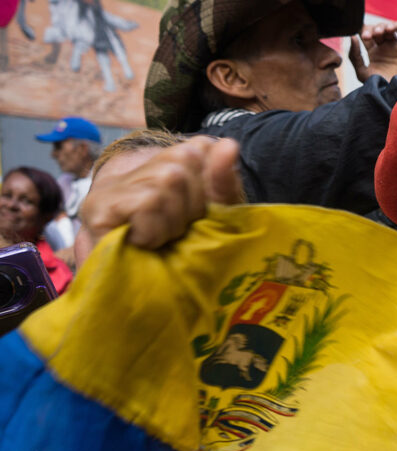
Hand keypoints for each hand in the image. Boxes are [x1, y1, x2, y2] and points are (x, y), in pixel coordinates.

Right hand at [77, 137, 242, 261]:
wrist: (141, 289)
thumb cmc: (189, 248)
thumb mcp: (217, 213)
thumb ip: (223, 180)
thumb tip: (228, 144)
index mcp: (175, 160)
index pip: (201, 146)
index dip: (209, 185)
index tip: (200, 212)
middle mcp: (138, 168)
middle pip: (183, 160)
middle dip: (190, 206)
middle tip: (176, 229)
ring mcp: (114, 186)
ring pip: (166, 181)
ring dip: (172, 222)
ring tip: (159, 238)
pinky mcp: (97, 208)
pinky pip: (147, 203)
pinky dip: (154, 230)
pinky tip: (143, 243)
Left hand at [349, 22, 396, 82]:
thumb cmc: (381, 88)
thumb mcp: (362, 73)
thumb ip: (354, 56)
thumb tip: (353, 38)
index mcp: (373, 55)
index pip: (365, 36)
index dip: (361, 31)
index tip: (357, 34)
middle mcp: (384, 49)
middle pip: (376, 30)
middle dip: (370, 29)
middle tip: (367, 36)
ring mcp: (396, 47)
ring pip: (387, 28)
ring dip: (381, 27)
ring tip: (378, 34)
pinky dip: (395, 26)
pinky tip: (389, 29)